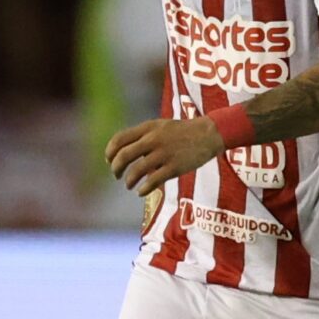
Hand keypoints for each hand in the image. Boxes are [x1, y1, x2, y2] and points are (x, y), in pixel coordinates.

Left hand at [106, 116, 226, 196]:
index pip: (119, 139)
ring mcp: (164, 153)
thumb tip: (124, 154)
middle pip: (124, 156)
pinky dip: (144, 189)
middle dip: (116, 168)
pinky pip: (153, 181)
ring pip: (136, 171)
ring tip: (129, 185)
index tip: (109, 161)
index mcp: (148, 128)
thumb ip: (142, 137)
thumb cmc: (182, 131)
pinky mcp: (175, 167)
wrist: (209, 134)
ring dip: (128, 180)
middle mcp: (153, 140)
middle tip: (116, 175)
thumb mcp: (160, 126)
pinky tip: (142, 192)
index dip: (110, 152)